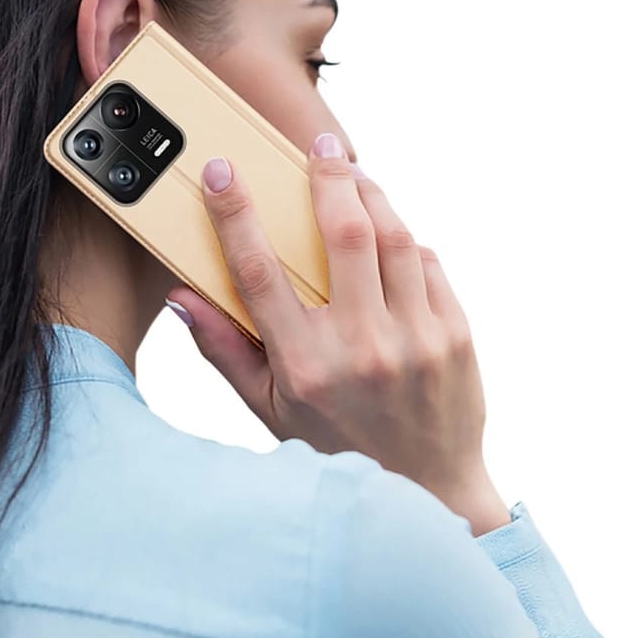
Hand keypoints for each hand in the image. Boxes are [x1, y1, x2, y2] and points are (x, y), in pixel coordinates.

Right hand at [165, 132, 509, 532]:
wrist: (430, 492)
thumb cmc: (340, 449)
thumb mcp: (271, 411)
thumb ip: (224, 351)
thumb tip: (181, 298)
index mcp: (303, 365)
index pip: (259, 272)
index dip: (234, 214)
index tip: (221, 171)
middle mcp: (360, 346)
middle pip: (342, 233)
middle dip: (328, 176)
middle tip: (321, 145)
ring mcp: (415, 338)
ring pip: (393, 236)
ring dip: (372, 194)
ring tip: (356, 175)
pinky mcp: (454, 334)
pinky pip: (428, 263)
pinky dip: (406, 240)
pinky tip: (392, 236)